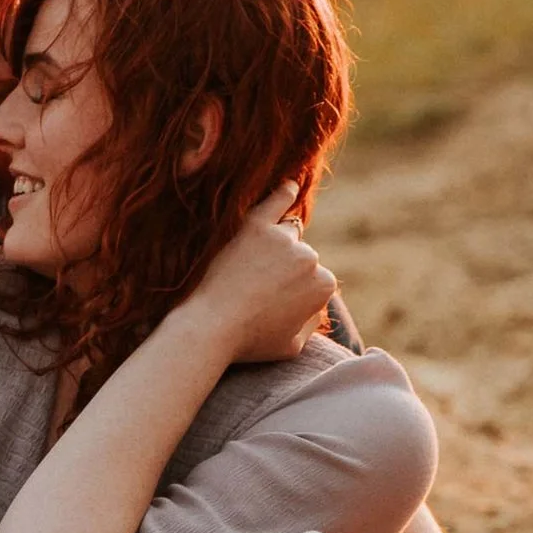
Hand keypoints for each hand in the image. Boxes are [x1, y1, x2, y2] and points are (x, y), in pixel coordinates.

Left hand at [180, 187, 337, 368]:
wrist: (209, 327)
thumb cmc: (248, 342)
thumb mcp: (293, 345)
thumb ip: (312, 320)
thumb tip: (316, 304)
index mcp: (323, 285)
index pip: (317, 282)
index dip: (293, 295)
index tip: (271, 305)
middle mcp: (309, 257)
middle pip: (302, 256)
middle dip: (285, 271)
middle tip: (254, 289)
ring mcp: (281, 238)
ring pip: (288, 233)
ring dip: (277, 244)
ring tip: (254, 262)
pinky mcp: (254, 225)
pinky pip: (275, 201)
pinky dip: (283, 193)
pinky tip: (288, 186)